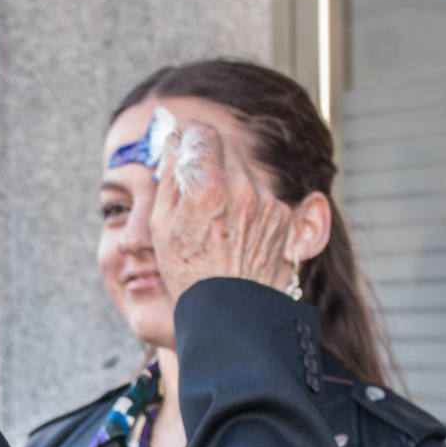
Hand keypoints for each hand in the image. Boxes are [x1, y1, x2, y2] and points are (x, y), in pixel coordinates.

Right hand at [150, 121, 293, 297]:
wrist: (230, 314)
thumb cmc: (187, 272)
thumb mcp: (161, 224)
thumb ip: (168, 174)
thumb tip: (173, 140)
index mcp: (207, 187)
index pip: (201, 132)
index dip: (189, 134)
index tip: (183, 141)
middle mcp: (242, 188)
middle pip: (225, 146)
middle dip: (209, 157)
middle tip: (196, 182)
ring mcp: (268, 202)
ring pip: (245, 170)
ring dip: (230, 181)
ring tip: (216, 217)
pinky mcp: (284, 216)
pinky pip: (262, 195)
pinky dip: (249, 203)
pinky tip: (236, 231)